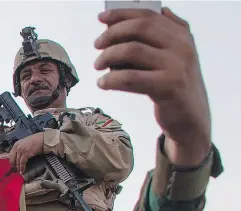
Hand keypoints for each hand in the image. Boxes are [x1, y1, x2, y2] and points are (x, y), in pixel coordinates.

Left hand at [8, 133, 43, 172]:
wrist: (43, 139)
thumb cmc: (36, 141)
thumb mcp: (24, 144)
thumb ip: (20, 149)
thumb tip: (18, 158)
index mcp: (16, 144)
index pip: (10, 155)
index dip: (11, 162)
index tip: (13, 166)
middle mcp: (17, 147)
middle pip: (12, 159)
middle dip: (14, 166)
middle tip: (16, 170)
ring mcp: (21, 150)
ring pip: (17, 162)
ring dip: (18, 168)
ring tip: (19, 172)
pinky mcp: (26, 153)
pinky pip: (22, 162)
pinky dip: (22, 168)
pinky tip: (22, 171)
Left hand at [95, 7, 210, 165]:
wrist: (191, 119)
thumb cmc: (174, 86)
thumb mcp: (173, 57)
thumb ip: (161, 36)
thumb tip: (142, 15)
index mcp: (182, 35)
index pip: (149, 15)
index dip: (122, 14)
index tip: (101, 18)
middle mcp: (182, 47)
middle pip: (140, 28)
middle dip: (112, 34)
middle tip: (97, 45)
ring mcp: (177, 66)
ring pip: (132, 50)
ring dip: (108, 56)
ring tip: (98, 66)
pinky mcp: (168, 87)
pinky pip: (131, 77)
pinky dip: (111, 79)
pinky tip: (103, 83)